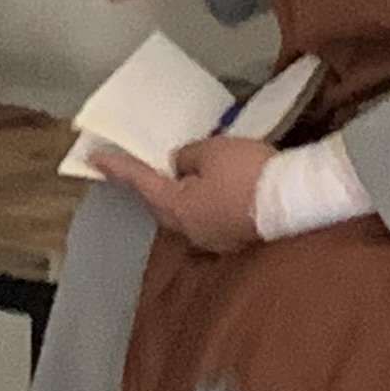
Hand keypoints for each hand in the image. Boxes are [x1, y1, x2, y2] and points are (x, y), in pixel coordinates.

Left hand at [91, 131, 273, 255]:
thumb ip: (186, 157)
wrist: (295, 200)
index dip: (117, 168)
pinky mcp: (234, 238)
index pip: (139, 182)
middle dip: (148, 184)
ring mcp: (213, 238)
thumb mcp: (211, 151)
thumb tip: (180, 166)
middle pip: (160, 203)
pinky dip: (202, 201)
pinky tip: (211, 189)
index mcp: (177, 207)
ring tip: (178, 175)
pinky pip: (207, 216)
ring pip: (185, 212)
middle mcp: (189, 230)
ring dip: (178, 194)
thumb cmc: (248, 172)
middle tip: (137, 166)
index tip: (94, 159)